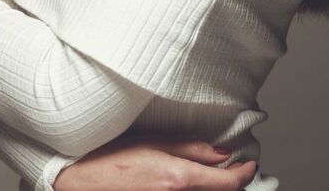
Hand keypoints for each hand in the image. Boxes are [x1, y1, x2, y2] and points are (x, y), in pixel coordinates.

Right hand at [53, 135, 257, 190]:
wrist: (77, 180)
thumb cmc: (109, 155)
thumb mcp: (153, 142)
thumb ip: (191, 149)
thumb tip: (224, 152)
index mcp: (177, 179)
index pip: (228, 183)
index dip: (245, 172)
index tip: (251, 163)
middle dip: (231, 182)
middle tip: (234, 165)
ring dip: (213, 188)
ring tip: (213, 173)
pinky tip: (189, 181)